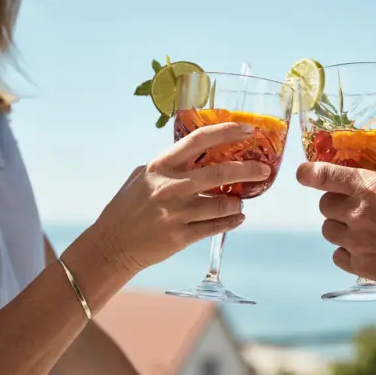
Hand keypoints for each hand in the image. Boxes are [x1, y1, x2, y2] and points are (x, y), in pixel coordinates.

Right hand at [93, 122, 270, 273]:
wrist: (111, 244)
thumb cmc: (126, 207)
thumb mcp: (143, 176)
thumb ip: (169, 165)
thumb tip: (197, 155)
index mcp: (161, 165)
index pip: (199, 140)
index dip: (227, 131)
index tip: (248, 130)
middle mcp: (171, 186)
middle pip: (220, 173)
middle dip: (248, 170)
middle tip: (263, 169)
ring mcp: (177, 213)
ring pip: (222, 204)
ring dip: (238, 201)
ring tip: (241, 200)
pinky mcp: (181, 236)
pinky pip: (216, 226)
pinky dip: (231, 221)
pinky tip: (237, 217)